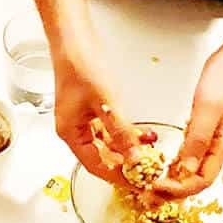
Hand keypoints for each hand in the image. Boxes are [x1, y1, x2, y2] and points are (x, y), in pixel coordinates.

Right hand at [54, 44, 156, 183]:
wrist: (74, 39)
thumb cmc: (81, 65)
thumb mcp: (106, 103)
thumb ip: (121, 132)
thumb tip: (134, 158)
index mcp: (70, 133)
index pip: (95, 166)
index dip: (118, 177)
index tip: (138, 183)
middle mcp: (74, 130)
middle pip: (102, 157)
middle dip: (126, 164)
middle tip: (149, 171)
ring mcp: (83, 120)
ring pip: (109, 144)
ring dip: (129, 148)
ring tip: (152, 152)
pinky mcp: (92, 109)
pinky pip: (111, 129)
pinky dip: (127, 133)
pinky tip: (144, 134)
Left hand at [156, 42, 222, 198]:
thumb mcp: (208, 109)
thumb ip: (198, 140)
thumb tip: (186, 169)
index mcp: (221, 146)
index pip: (201, 181)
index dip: (179, 190)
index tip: (157, 187)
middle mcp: (216, 148)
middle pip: (195, 182)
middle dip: (172, 193)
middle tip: (148, 195)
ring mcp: (210, 141)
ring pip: (191, 172)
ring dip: (172, 182)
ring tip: (151, 187)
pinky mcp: (203, 132)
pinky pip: (189, 157)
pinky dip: (175, 166)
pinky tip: (163, 167)